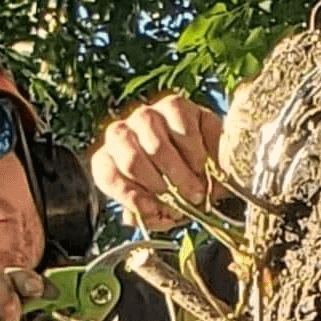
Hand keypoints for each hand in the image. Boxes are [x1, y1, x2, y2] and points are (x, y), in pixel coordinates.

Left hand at [90, 93, 223, 231]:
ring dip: (180, 173)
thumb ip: (150, 215)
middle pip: (131, 160)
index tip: (154, 211)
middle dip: (160, 187)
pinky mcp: (174, 105)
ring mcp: (146, 116)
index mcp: (111, 160)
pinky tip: (202, 165)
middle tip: (183, 202)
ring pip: (156, 145)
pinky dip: (195, 154)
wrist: (213, 167)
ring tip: (196, 190)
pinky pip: (182, 129)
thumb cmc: (178, 190)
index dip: (129, 196)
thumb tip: (142, 216)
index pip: (107, 174)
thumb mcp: (163, 210)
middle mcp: (122, 134)